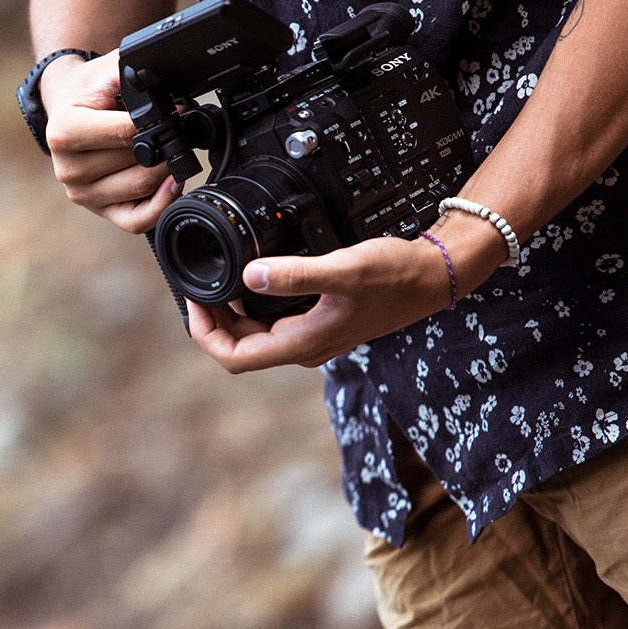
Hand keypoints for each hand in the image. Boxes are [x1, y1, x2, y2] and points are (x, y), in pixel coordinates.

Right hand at [40, 50, 181, 233]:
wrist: (67, 109)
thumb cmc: (88, 92)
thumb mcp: (107, 69)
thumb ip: (134, 72)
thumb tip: (169, 84)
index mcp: (64, 133)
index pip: (128, 133)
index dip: (162, 120)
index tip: (180, 108)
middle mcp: (68, 169)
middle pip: (138, 162)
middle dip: (165, 142)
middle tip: (178, 126)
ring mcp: (82, 194)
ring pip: (143, 188)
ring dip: (167, 167)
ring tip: (171, 147)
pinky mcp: (98, 210)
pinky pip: (138, 220)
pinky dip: (162, 203)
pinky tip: (173, 182)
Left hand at [185, 235, 457, 372]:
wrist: (433, 277)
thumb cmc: (394, 276)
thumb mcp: (343, 269)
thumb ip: (296, 275)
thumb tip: (249, 277)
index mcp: (301, 343)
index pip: (234, 358)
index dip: (205, 333)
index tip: (194, 300)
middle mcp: (302, 348)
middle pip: (239, 347)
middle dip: (213, 320)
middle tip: (200, 283)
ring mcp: (310, 338)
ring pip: (255, 335)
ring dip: (231, 313)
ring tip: (217, 279)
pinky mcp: (318, 323)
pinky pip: (272, 322)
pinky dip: (253, 305)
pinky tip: (249, 280)